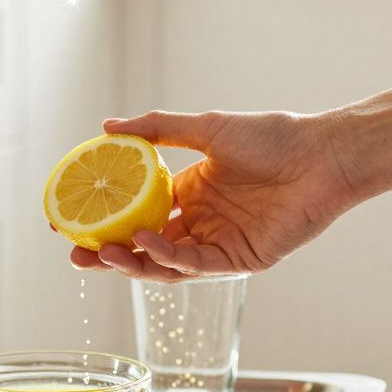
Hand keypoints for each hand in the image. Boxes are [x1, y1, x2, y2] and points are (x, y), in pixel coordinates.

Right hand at [70, 110, 359, 281]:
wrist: (322, 154)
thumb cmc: (272, 137)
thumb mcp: (206, 128)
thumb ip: (158, 128)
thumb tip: (107, 126)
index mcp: (191, 192)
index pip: (139, 212)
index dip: (106, 219)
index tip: (69, 218)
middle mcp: (201, 222)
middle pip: (144, 246)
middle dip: (107, 253)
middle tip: (74, 251)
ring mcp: (219, 243)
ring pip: (165, 263)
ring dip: (131, 261)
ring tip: (101, 254)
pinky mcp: (240, 260)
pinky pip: (195, 265)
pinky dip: (167, 256)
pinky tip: (144, 242)